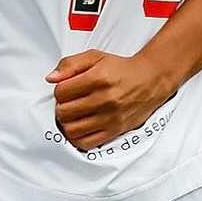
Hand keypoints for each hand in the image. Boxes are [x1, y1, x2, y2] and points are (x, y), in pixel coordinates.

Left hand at [47, 48, 175, 150]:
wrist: (150, 80)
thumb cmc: (121, 69)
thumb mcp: (94, 57)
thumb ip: (70, 64)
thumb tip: (51, 78)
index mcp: (97, 79)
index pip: (61, 92)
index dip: (59, 90)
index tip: (66, 89)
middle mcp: (104, 100)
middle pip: (64, 112)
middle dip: (61, 106)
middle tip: (68, 102)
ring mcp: (110, 117)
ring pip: (72, 129)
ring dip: (67, 123)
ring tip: (73, 115)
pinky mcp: (115, 130)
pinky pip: (87, 142)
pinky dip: (77, 137)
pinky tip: (79, 127)